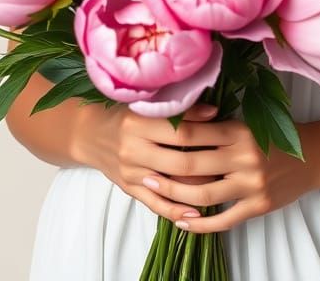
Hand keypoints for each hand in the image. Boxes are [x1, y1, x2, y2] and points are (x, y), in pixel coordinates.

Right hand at [84, 101, 230, 224]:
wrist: (90, 134)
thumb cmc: (123, 114)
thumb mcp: (144, 105)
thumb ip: (174, 109)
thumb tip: (212, 112)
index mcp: (137, 123)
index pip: (178, 130)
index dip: (204, 129)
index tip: (223, 126)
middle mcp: (133, 150)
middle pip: (178, 161)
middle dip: (207, 163)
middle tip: (229, 162)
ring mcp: (131, 173)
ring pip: (171, 186)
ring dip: (197, 189)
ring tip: (221, 187)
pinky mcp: (129, 189)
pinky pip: (156, 205)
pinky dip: (177, 211)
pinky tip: (196, 214)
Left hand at [138, 111, 319, 233]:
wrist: (315, 155)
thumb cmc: (276, 135)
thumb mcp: (249, 123)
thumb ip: (219, 126)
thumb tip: (178, 125)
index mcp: (240, 130)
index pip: (196, 133)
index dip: (170, 139)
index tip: (150, 142)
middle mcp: (245, 156)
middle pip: (194, 165)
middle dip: (166, 171)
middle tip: (144, 173)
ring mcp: (252, 183)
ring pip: (204, 195)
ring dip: (177, 199)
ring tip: (159, 197)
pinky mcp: (258, 205)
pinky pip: (224, 220)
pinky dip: (200, 225)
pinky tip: (183, 223)